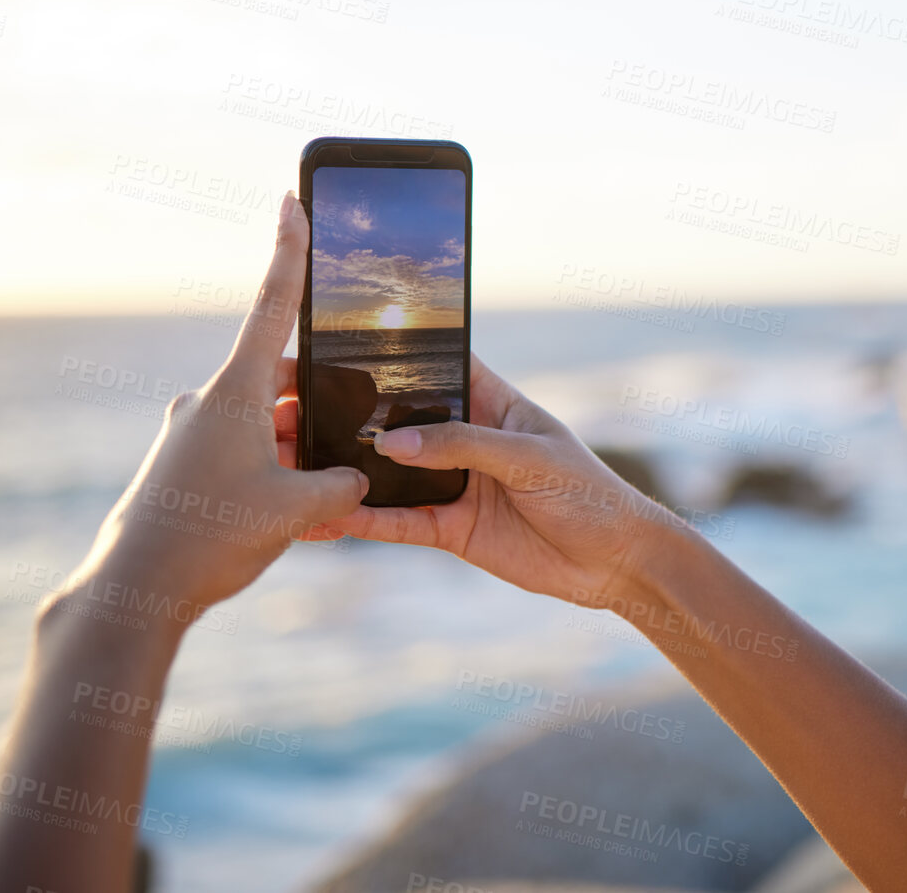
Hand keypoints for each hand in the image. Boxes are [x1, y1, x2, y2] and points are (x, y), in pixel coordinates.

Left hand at [52, 192, 368, 627]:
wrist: (133, 591)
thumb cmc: (210, 541)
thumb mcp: (296, 512)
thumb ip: (342, 487)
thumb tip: (354, 480)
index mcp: (236, 392)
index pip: (272, 305)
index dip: (288, 251)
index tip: (290, 202)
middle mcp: (210, 402)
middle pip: (284, 382)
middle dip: (319, 411)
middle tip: (347, 450)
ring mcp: (193, 434)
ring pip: (267, 426)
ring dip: (298, 454)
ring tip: (321, 509)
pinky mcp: (186, 467)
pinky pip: (246, 457)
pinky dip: (275, 478)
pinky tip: (295, 523)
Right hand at [329, 358, 686, 608]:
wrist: (616, 562)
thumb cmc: (589, 491)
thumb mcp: (530, 457)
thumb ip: (462, 446)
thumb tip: (391, 442)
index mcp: (490, 401)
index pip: (435, 365)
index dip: (392, 353)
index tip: (334, 343)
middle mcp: (465, 438)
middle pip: (398, 420)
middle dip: (350, 415)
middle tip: (289, 410)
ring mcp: (454, 484)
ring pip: (389, 474)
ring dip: (348, 471)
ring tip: (294, 464)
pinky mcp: (451, 529)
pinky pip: (399, 523)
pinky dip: (365, 522)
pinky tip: (329, 519)